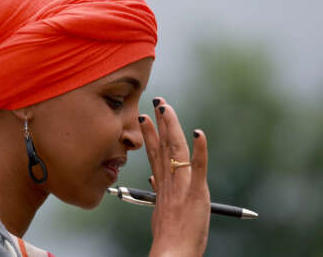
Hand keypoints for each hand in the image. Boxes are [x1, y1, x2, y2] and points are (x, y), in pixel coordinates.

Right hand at [139, 97, 210, 256]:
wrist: (171, 253)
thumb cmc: (168, 236)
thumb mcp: (159, 211)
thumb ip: (158, 193)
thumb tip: (154, 180)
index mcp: (161, 185)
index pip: (154, 153)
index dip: (150, 135)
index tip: (145, 119)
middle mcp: (169, 181)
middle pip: (163, 146)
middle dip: (160, 122)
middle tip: (158, 103)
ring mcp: (182, 186)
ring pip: (176, 150)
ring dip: (172, 127)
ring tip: (167, 109)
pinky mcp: (196, 193)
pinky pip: (198, 168)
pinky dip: (200, 150)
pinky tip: (199, 134)